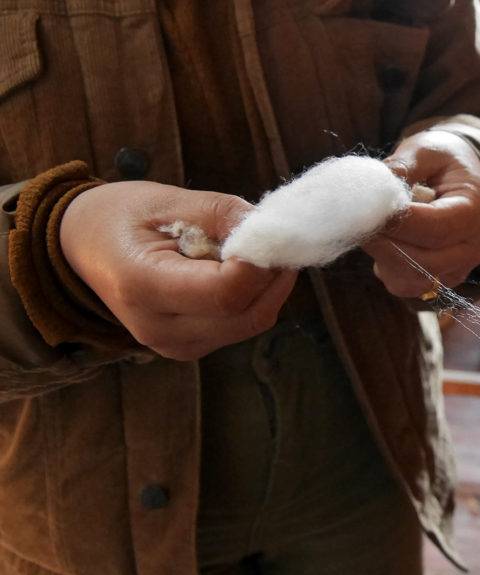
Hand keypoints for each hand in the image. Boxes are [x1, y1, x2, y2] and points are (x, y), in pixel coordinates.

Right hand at [61, 181, 297, 359]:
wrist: (83, 246)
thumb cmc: (123, 216)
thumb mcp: (169, 199)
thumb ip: (223, 214)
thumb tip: (273, 232)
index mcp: (143, 287)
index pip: (226, 293)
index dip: (259, 265)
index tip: (267, 234)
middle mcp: (159, 329)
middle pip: (248, 315)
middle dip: (272, 275)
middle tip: (272, 239)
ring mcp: (174, 346)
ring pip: (251, 323)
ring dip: (266, 287)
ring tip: (247, 252)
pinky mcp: (189, 348)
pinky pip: (241, 326)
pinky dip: (253, 298)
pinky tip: (235, 272)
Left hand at [363, 130, 479, 297]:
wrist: (459, 177)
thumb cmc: (442, 160)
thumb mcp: (425, 150)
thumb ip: (402, 166)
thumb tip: (373, 188)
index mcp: (476, 211)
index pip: (435, 228)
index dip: (396, 223)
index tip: (363, 210)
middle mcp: (473, 247)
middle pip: (424, 261)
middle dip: (384, 243)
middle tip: (356, 222)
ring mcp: (459, 268)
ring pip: (413, 279)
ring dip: (383, 258)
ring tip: (371, 229)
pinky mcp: (441, 279)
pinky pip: (407, 285)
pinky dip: (387, 268)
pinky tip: (383, 243)